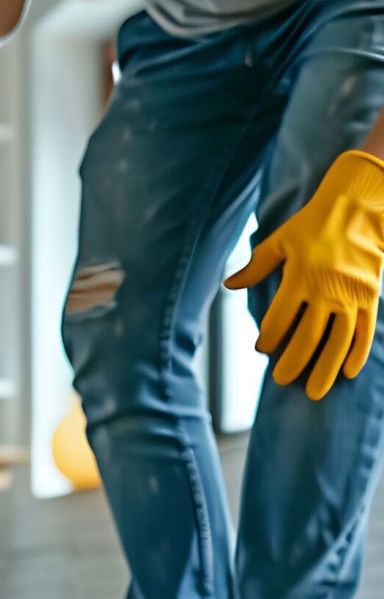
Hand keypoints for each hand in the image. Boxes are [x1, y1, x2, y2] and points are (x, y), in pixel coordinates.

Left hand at [226, 150, 383, 399]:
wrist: (362, 205)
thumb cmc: (315, 223)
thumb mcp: (280, 240)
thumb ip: (255, 266)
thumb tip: (228, 284)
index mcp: (301, 277)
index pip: (280, 319)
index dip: (269, 339)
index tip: (262, 349)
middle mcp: (327, 289)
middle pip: (308, 337)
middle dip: (293, 363)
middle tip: (282, 381)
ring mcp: (351, 295)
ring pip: (338, 341)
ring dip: (326, 369)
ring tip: (314, 393)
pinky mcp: (370, 296)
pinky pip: (365, 331)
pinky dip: (358, 354)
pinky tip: (347, 373)